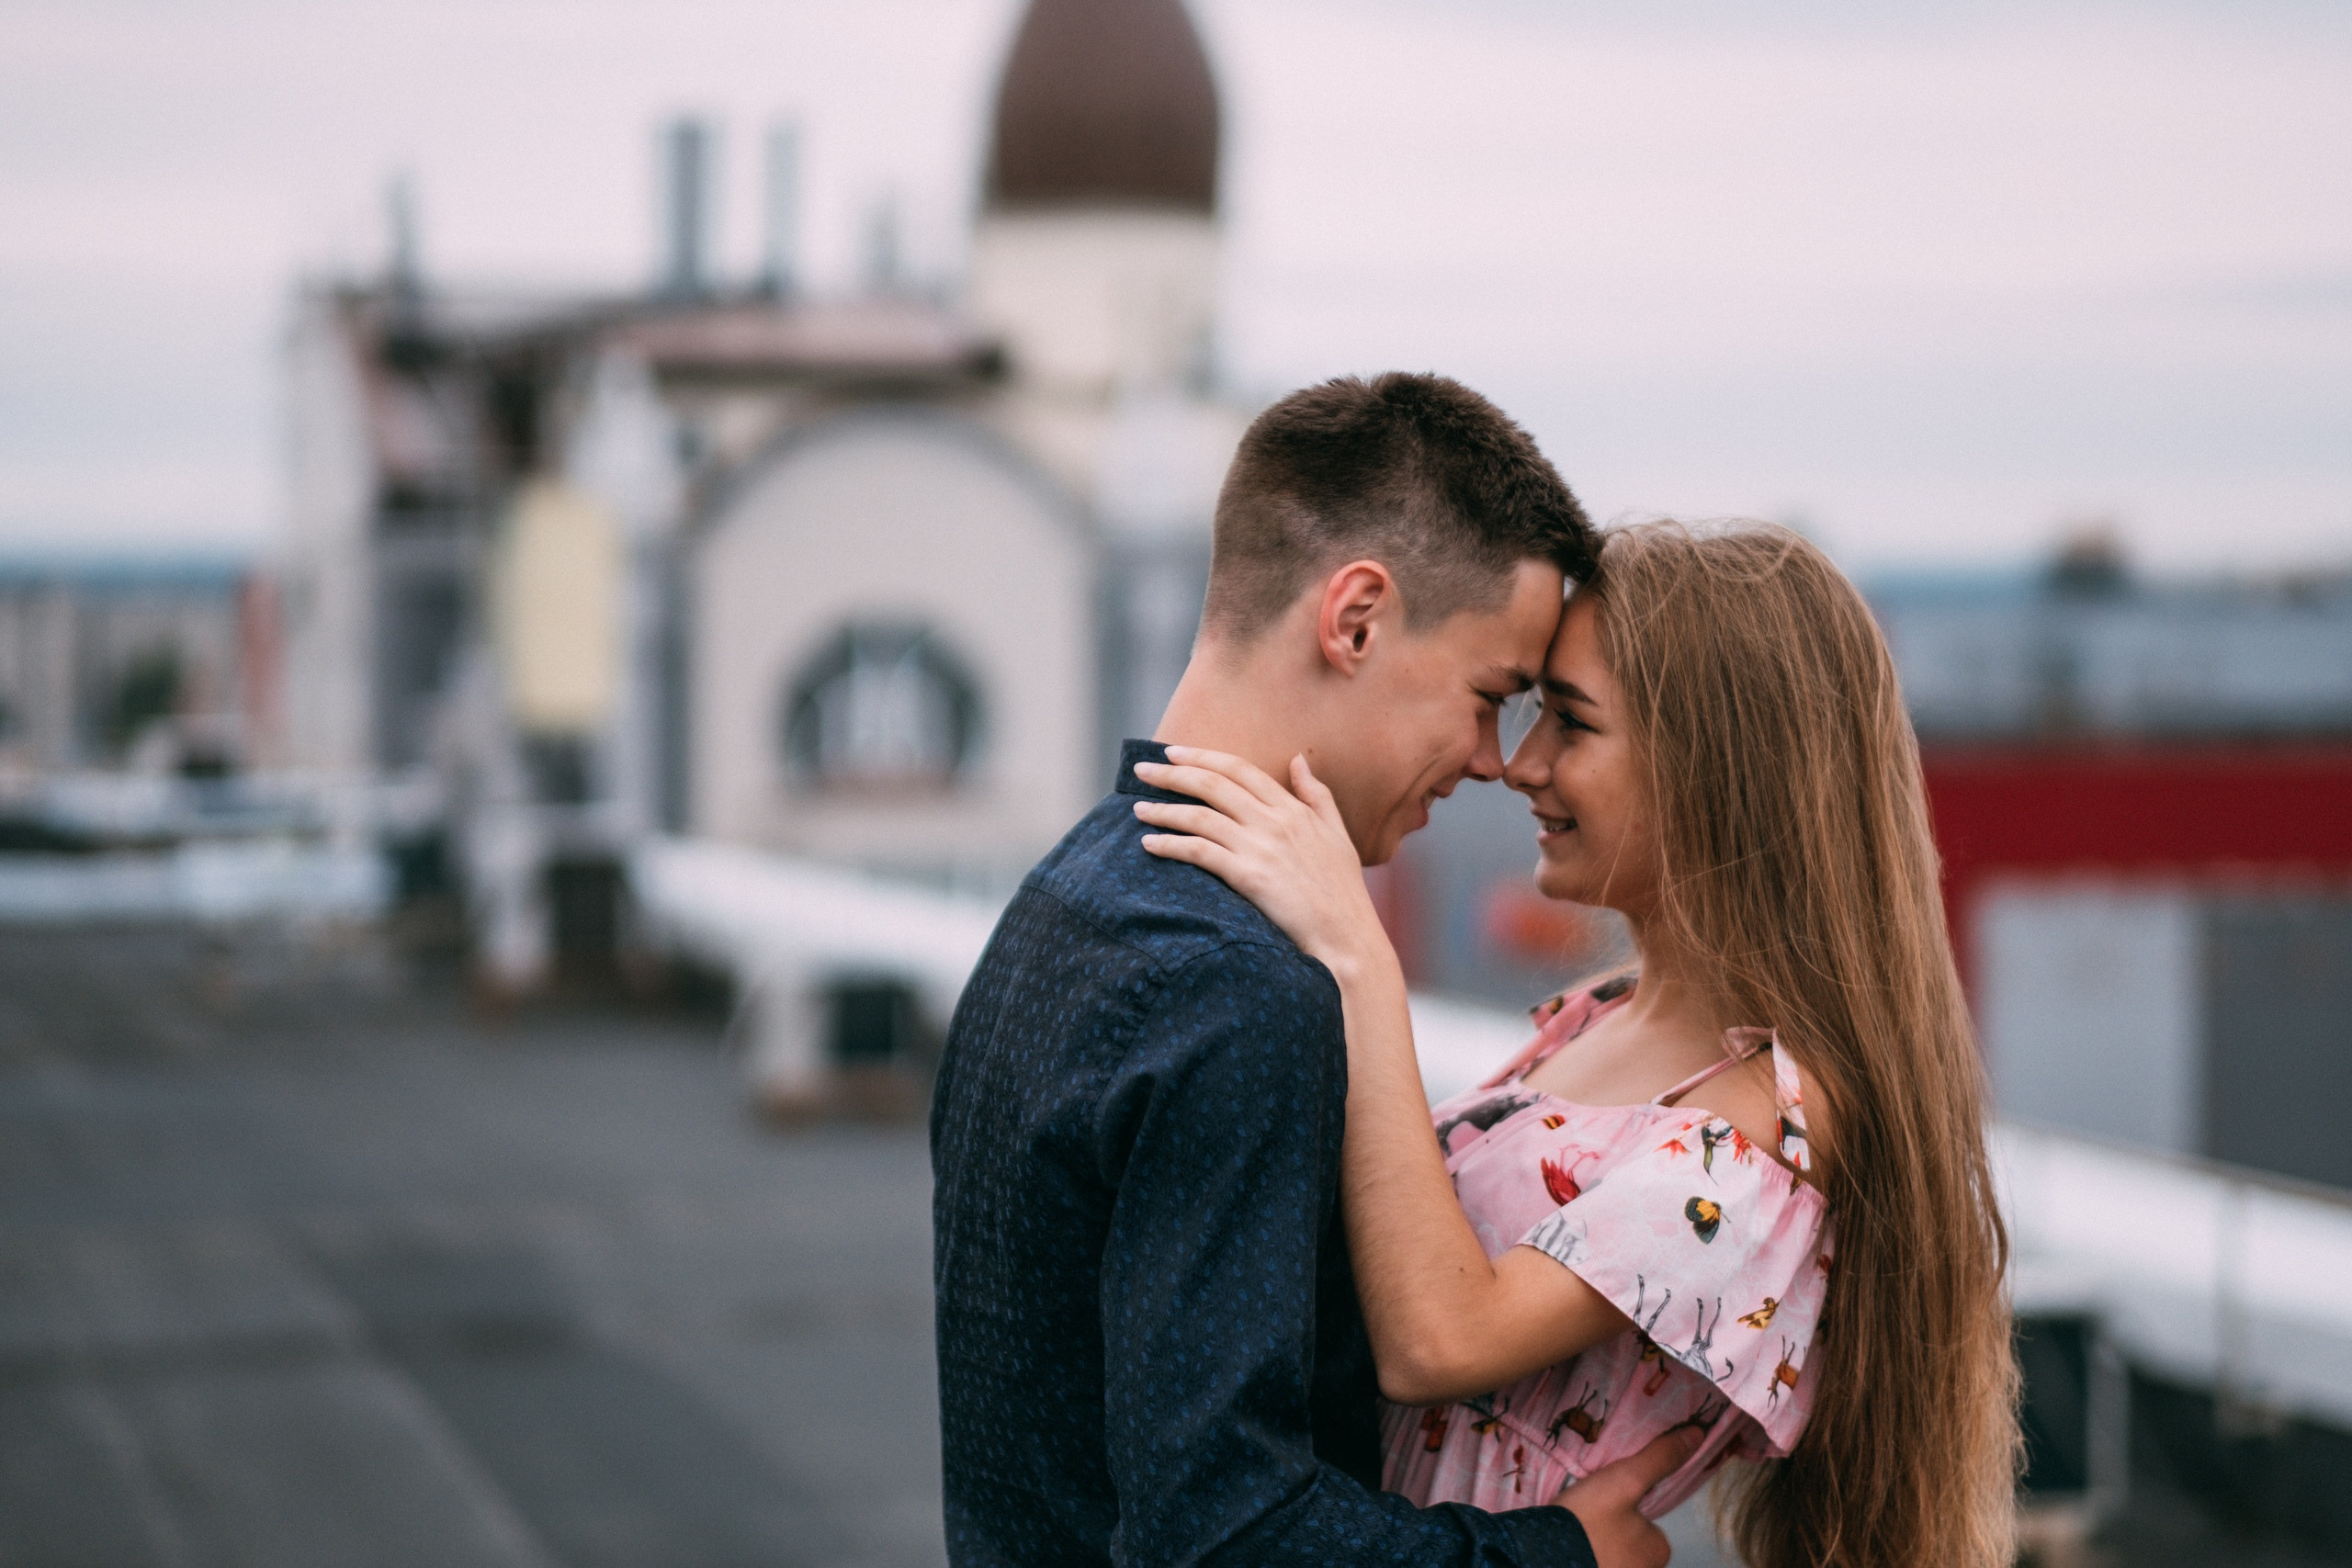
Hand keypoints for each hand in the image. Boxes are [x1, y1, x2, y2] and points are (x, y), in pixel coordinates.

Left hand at [1132, 748, 1393, 980]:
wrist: (1346, 936)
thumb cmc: (1342, 891)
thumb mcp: (1337, 833)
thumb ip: (1316, 794)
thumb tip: (1297, 759)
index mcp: (1294, 808)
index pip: (1239, 769)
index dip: (1203, 757)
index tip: (1173, 753)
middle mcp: (1275, 821)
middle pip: (1213, 785)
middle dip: (1173, 773)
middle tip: (1142, 771)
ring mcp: (1261, 847)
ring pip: (1201, 816)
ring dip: (1164, 809)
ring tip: (1138, 808)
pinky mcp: (1249, 877)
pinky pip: (1199, 852)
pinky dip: (1171, 845)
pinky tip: (1149, 844)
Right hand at [1554, 1427, 1701, 1567]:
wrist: (1541, 1555)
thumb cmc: (1589, 1519)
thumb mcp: (1625, 1480)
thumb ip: (1659, 1459)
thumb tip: (1697, 1435)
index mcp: (1659, 1552)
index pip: (1651, 1525)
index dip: (1629, 1507)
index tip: (1605, 1500)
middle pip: (1631, 1540)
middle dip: (1613, 1527)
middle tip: (1587, 1511)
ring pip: (1611, 1551)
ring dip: (1596, 1539)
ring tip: (1574, 1524)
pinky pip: (1593, 1557)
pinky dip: (1583, 1550)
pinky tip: (1567, 1541)